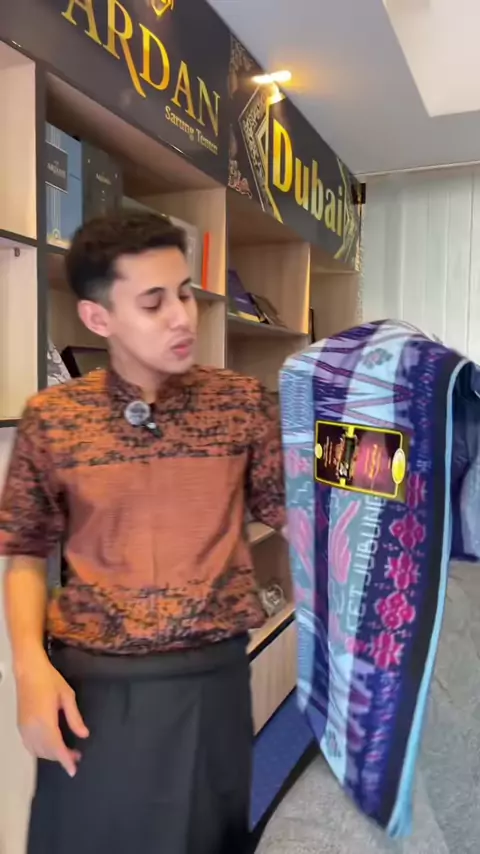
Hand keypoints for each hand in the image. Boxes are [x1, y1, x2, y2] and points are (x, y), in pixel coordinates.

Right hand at [16, 656, 88, 776]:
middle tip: (76, 755)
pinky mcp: (20, 726)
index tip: (73, 771)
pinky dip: (41, 750)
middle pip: (47, 751)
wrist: (28, 670)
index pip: (56, 747)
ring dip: (51, 754)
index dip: (65, 760)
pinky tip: (51, 746)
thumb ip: (75, 718)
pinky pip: (30, 745)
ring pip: (37, 751)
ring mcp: (24, 728)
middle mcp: (32, 728)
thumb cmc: (49, 679)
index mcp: (45, 721)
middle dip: (61, 757)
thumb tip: (83, 735)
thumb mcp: (67, 696)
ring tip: (67, 751)